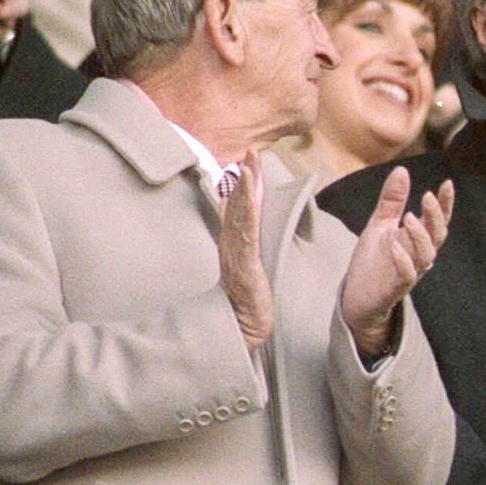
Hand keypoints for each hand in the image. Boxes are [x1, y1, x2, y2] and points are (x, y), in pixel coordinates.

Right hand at [218, 150, 271, 350]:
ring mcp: (235, 256)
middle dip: (246, 178)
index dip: (245, 185)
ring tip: (250, 165)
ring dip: (245, 189)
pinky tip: (250, 195)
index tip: (250, 160)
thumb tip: (253, 240)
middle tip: (251, 151)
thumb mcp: (250, 276)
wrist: (239, 334)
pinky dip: (246, 211)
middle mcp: (232, 247)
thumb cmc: (245, 307)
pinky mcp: (242, 266)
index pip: (240, 210)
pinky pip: (245, 234)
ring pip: (240, 216)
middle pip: (238, 206)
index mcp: (235, 247)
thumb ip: (249, 256)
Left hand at [341, 167, 453, 358]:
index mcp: (416, 239)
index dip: (445, 204)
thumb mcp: (380, 225)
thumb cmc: (373, 261)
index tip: (447, 184)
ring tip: (409, 217)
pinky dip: (403, 261)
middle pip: (437, 236)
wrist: (356, 296)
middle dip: (436, 217)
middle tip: (427, 196)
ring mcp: (409, 272)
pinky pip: (406, 275)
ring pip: (426, 256)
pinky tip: (395, 246)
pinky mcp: (395, 287)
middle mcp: (418, 255)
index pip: (437, 220)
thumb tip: (402, 170)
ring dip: (420, 236)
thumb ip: (392, 201)